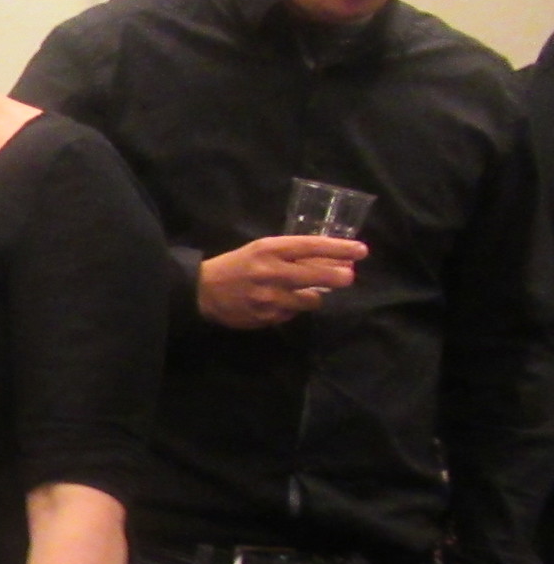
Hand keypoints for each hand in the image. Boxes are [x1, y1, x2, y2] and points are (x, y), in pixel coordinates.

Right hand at [197, 234, 364, 328]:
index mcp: (269, 249)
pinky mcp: (266, 317)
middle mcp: (271, 272)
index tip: (361, 250)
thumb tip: (333, 258)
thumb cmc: (236, 265)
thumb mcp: (261, 250)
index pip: (311, 246)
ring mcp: (269, 297)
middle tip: (349, 276)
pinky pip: (293, 313)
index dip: (339, 248)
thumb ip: (292, 254)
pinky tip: (284, 302)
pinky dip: (294, 307)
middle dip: (339, 276)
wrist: (202, 291)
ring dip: (315, 296)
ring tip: (307, 291)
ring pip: (311, 300)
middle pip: (317, 275)